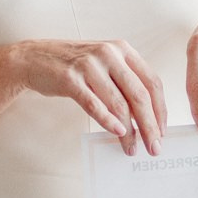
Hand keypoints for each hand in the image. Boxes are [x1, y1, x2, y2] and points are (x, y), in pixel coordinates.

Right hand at [14, 39, 166, 155]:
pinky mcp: (70, 79)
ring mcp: (89, 65)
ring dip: (129, 131)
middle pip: (139, 95)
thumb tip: (148, 117)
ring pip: (119, 104)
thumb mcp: (105, 64)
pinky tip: (117, 133)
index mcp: (123, 49)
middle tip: (154, 146)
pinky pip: (94, 104)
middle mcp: (109, 54)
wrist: (34, 58)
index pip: (152, 82)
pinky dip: (108, 121)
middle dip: (150, 125)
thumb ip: (125, 82)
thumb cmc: (73, 65)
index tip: (163, 131)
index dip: (160, 110)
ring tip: (131, 148)